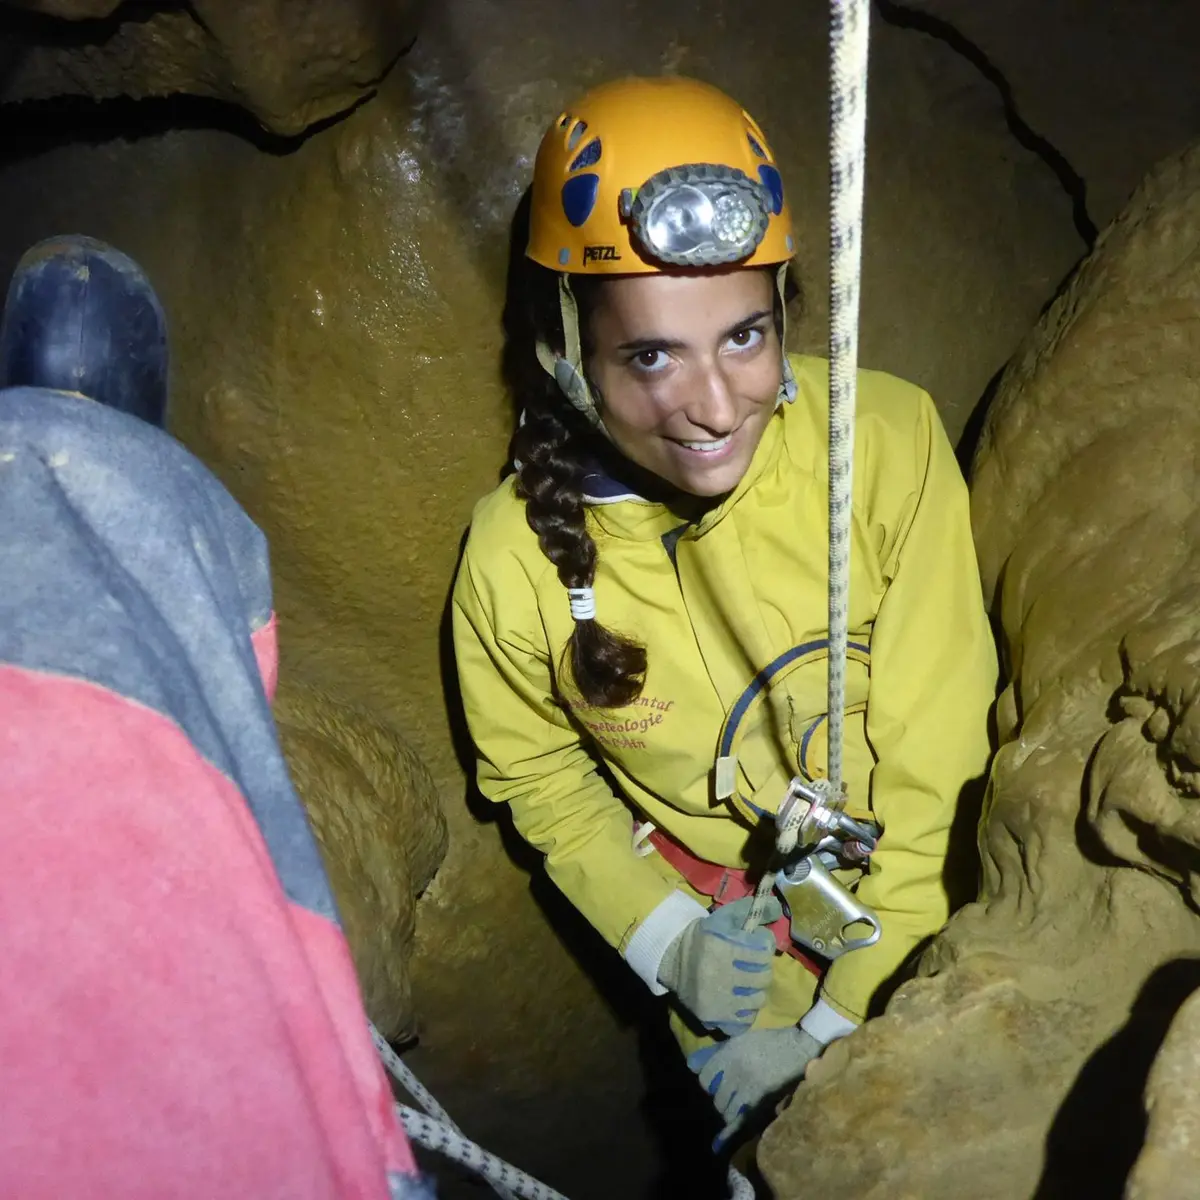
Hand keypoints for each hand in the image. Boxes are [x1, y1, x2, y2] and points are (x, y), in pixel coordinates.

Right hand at [657, 895, 781, 1035]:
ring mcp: (716, 999)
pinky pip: (744, 1019)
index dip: (764, 951)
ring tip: (748, 985)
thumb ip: (749, 911)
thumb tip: (776, 907)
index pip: (763, 954)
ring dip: (756, 991)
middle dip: (763, 972)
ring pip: (757, 1000)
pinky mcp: (712, 1015)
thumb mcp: (724, 918)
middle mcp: (720, 975)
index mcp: (724, 948)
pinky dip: (746, 1011)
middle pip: (763, 978)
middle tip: (755, 969)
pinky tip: (740, 1001)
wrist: (673, 959)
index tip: (758, 950)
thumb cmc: (704, 937)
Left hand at [686, 1024, 823, 1148]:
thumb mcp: (739, 1041)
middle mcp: (734, 1072)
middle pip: (715, 1095)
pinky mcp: (761, 1104)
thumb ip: (713, 1053)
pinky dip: (728, 1135)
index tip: (718, 1081)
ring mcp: (747, 1089)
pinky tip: (717, 1146)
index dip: (710, 1080)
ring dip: (729, 1110)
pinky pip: (738, 1123)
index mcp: (728, 1054)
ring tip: (740, 1106)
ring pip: (725, 1110)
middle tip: (732, 1093)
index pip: (704, 1077)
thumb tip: (689, 1065)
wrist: (799, 1050)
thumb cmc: (768, 1043)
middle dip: (720, 1096)